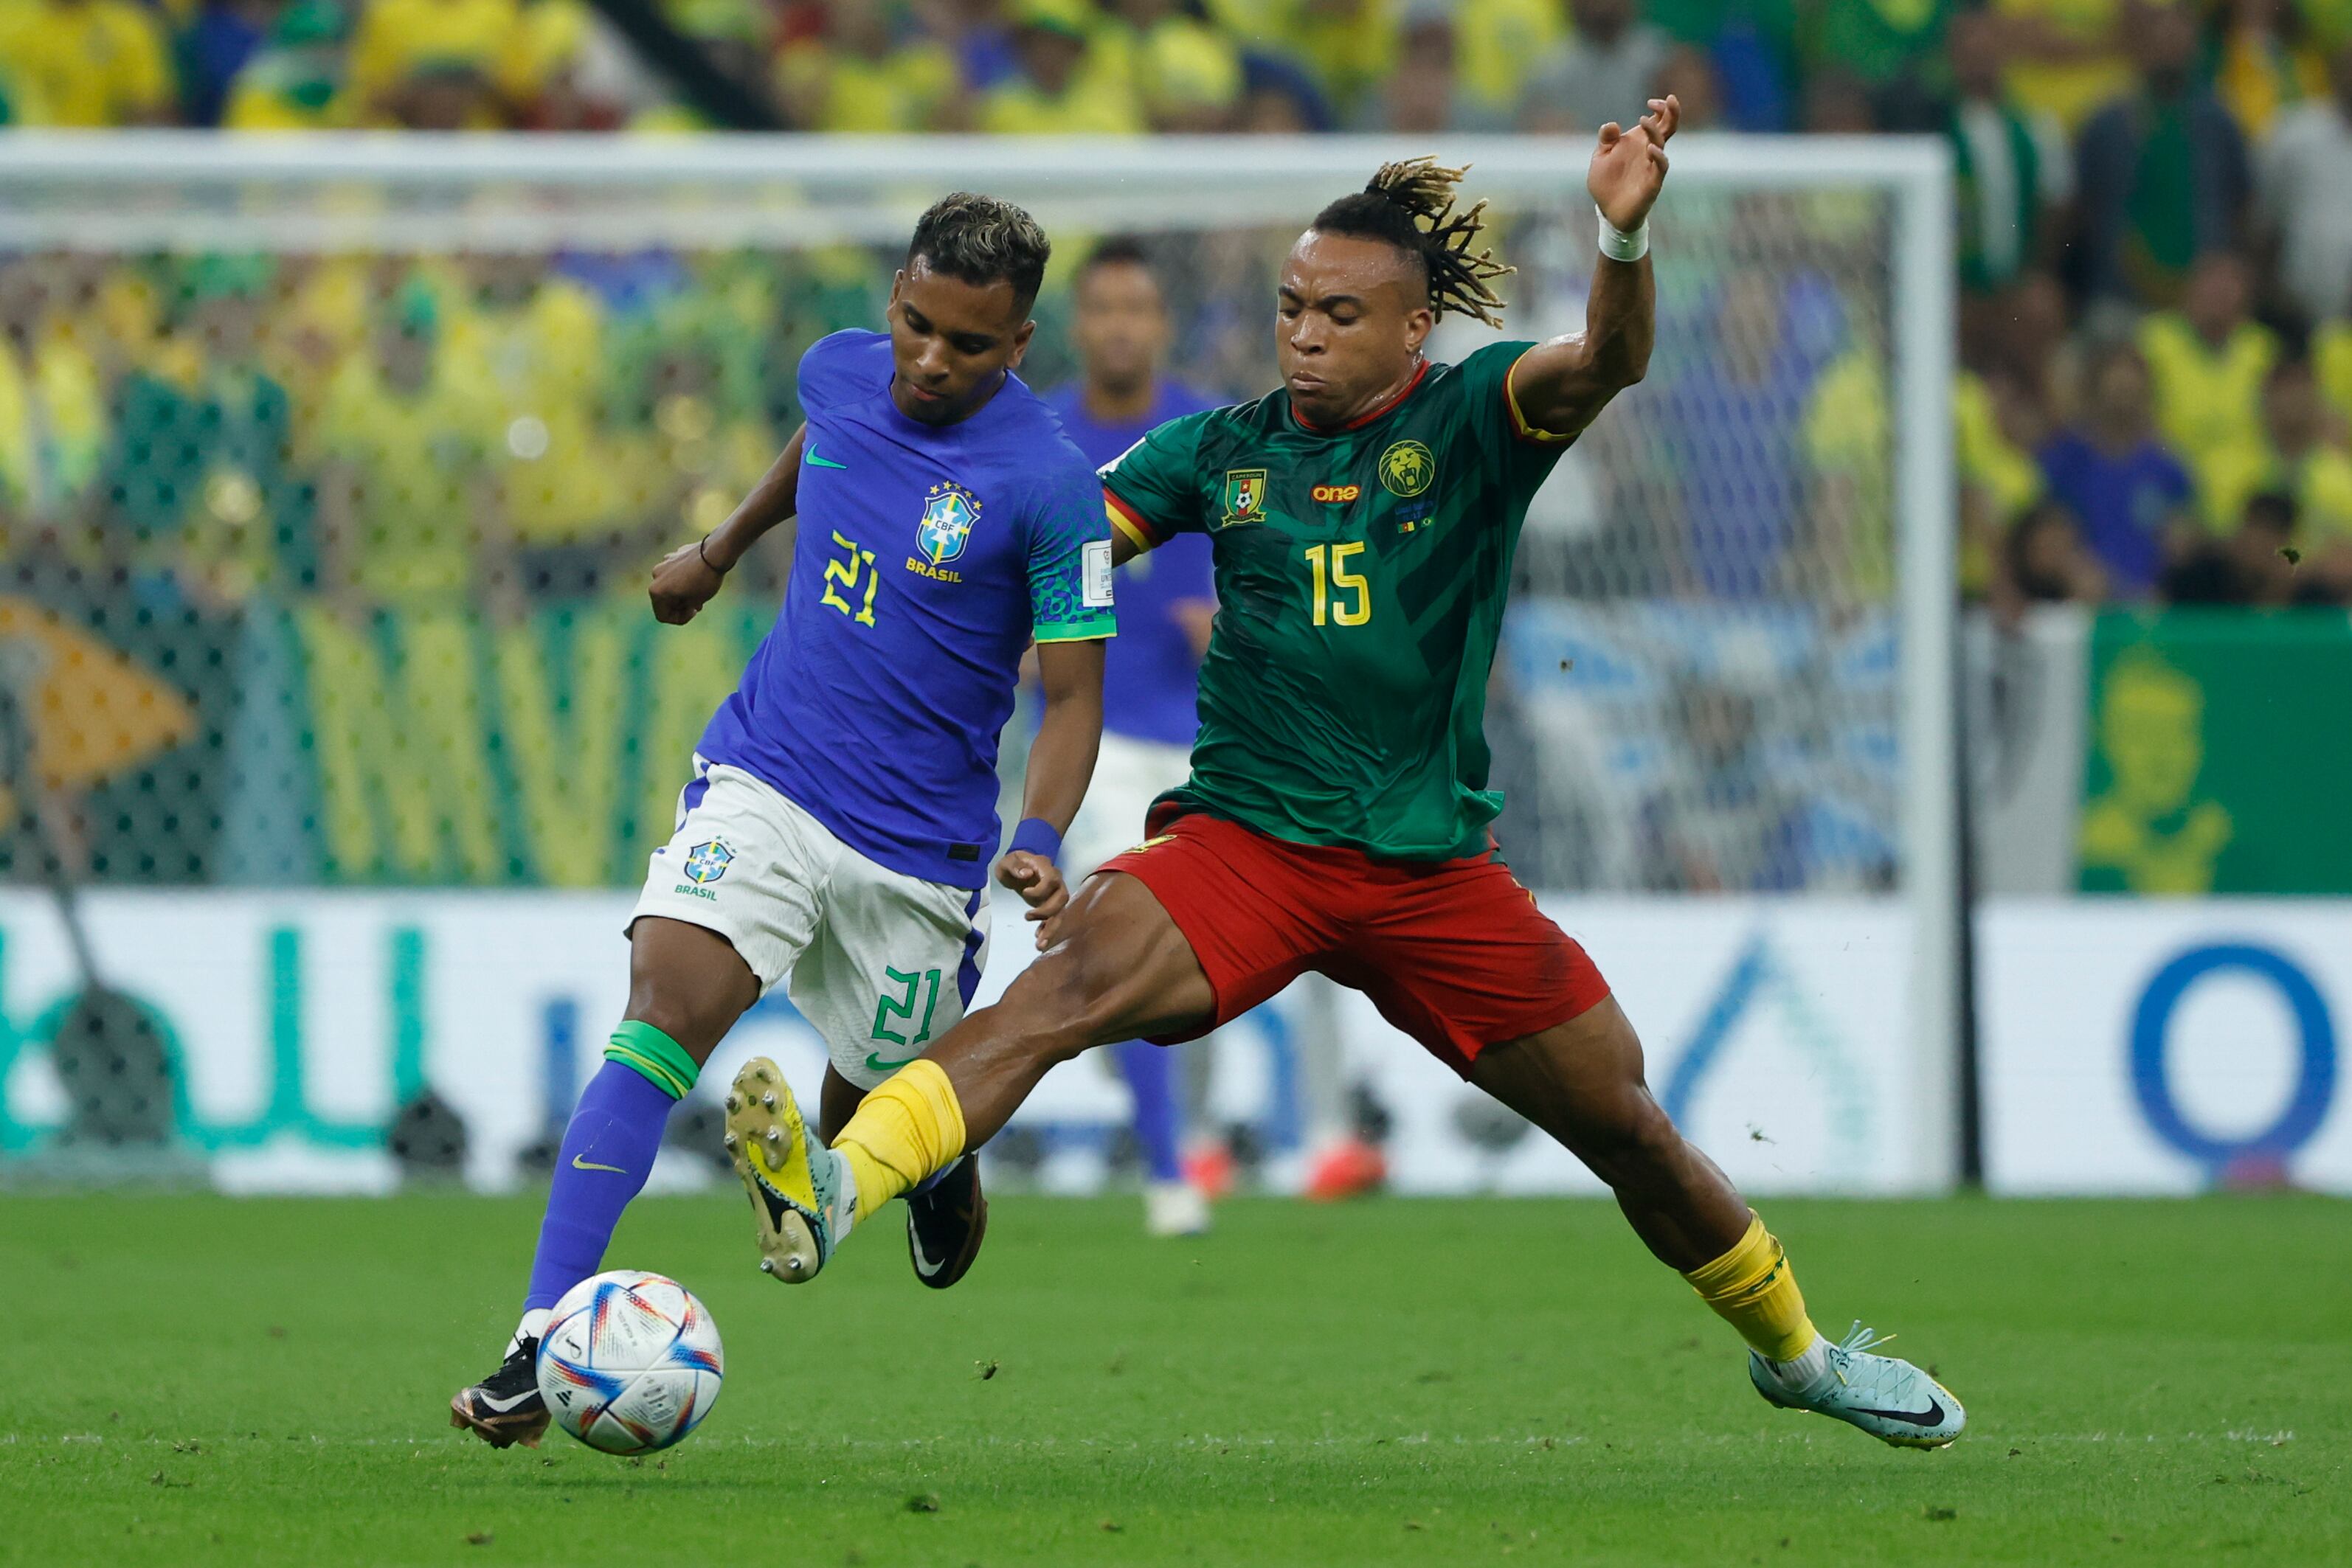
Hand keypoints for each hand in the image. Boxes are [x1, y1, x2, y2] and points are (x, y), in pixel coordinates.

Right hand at [650, 537, 726, 624]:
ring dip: (683, 592)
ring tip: (700, 593)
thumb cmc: (705, 580)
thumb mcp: (696, 602)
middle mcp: (656, 575)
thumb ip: (686, 606)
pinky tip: (700, 578)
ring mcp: (664, 562)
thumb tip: (686, 603)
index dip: (679, 619)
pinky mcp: (675, 554)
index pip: (663, 616)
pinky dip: (685, 579)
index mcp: (656, 591)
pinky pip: (677, 572)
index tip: (694, 611)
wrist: (715, 553)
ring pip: (671, 584)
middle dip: (680, 605)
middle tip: (698, 605)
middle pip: (665, 599)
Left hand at [994, 850, 1069, 947]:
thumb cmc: (1012, 863)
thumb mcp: (1008, 862)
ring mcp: (1054, 894)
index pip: (1052, 880)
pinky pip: (1054, 919)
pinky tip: (1039, 940)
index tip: (1024, 893)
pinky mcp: (1050, 904)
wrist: (1016, 869)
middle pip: (1062, 898)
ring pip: (1060, 912)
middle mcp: (1055, 881)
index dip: (1040, 890)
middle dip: (1048, 912)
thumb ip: (1015, 867)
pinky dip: (1048, 930)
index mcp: (1045, 868)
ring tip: (1040, 944)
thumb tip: (1027, 875)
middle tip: (1027, 917)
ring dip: (1051, 929)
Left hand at [1588, 95, 1677, 233]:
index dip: (1661, 108)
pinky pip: (1660, 168)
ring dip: (1655, 132)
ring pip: (1662, 145)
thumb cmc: (1607, 183)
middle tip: (1671, 99)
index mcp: (1640, 142)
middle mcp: (1650, 152)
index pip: (1659, 121)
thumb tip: (1611, 125)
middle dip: (1672, 113)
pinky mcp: (1652, 184)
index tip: (1651, 101)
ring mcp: (1652, 167)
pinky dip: (1658, 157)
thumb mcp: (1601, 157)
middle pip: (1668, 129)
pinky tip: (1651, 149)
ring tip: (1643, 121)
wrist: (1607, 212)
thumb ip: (1606, 140)